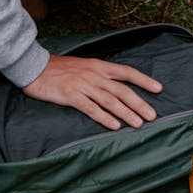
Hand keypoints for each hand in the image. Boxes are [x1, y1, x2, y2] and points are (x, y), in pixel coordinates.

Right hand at [23, 55, 161, 130]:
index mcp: (99, 66)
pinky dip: (104, 118)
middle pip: (122, 90)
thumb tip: (117, 86)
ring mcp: (83, 85)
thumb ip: (99, 74)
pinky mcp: (71, 96)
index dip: (144, 80)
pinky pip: (91, 109)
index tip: (159, 88)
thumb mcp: (83, 65)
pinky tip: (114, 126)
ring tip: (139, 124)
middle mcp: (94, 74)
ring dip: (126, 113)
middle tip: (153, 115)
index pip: (127, 71)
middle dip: (139, 103)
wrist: (34, 67)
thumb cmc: (59, 68)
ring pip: (110, 101)